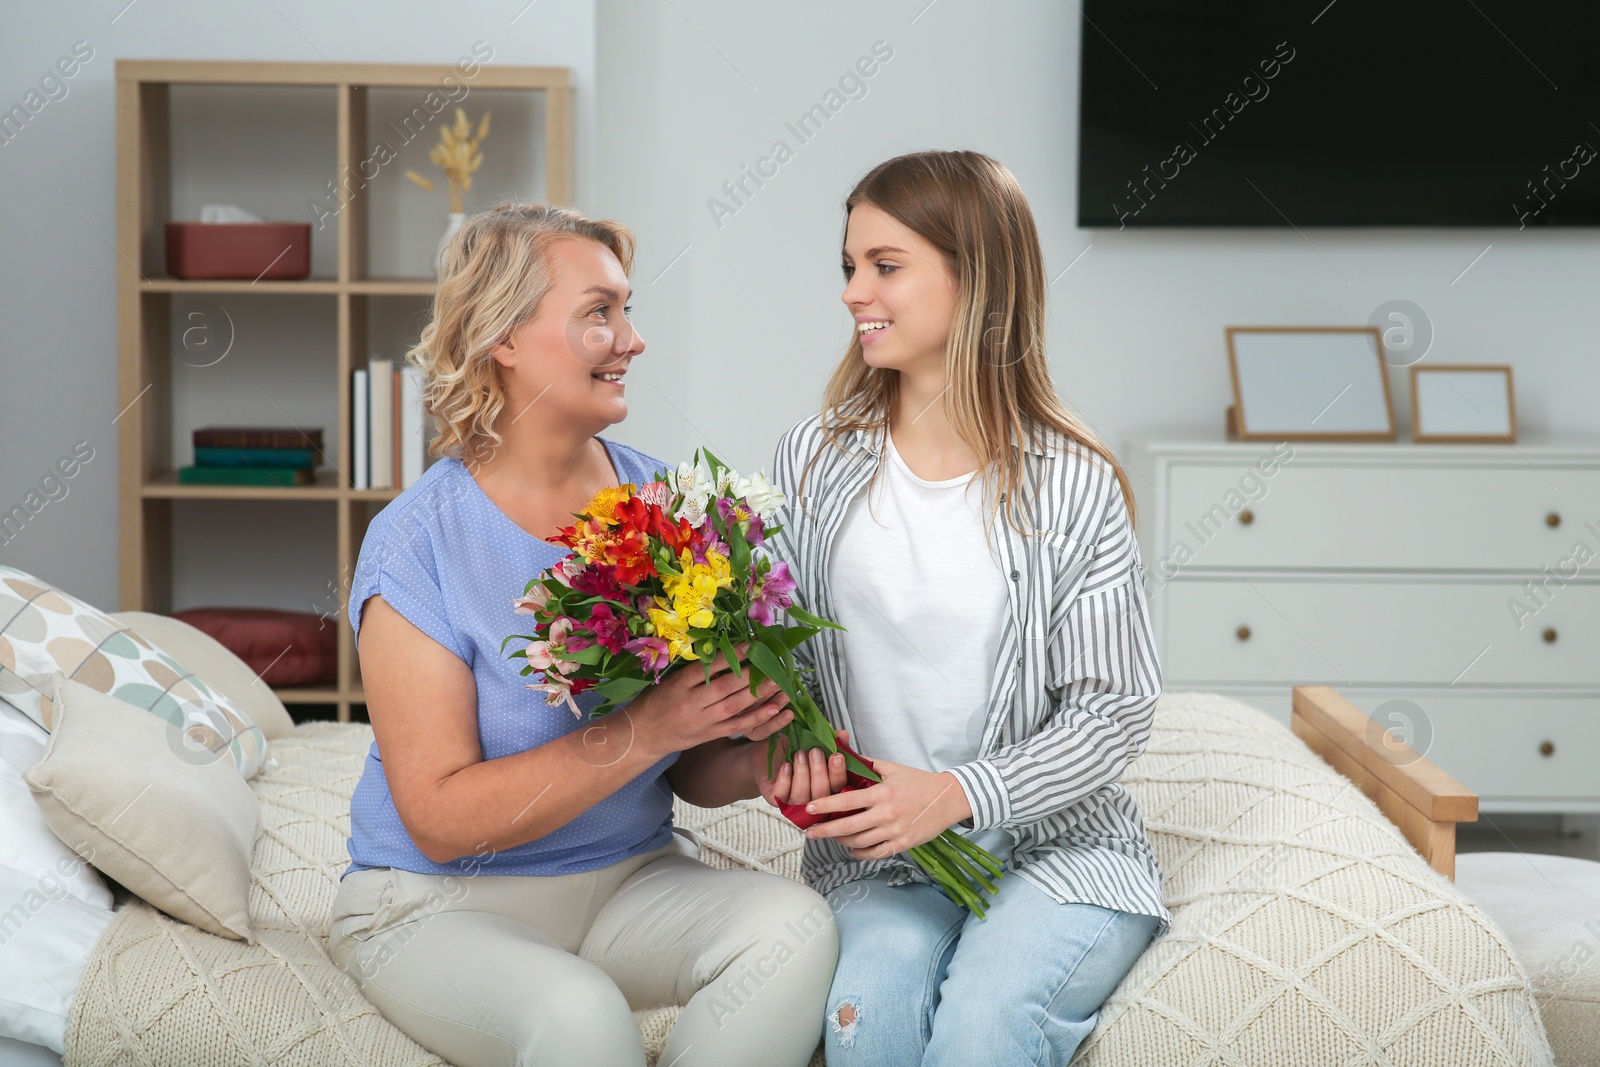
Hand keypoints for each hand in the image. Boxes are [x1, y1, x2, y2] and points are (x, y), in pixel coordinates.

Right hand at [630, 644, 789, 757]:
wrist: (642, 735)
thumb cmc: (655, 701)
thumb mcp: (668, 680)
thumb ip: (693, 669)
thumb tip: (722, 651)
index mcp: (678, 685)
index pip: (707, 668)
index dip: (730, 656)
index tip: (750, 645)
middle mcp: (691, 703)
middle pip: (724, 687)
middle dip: (751, 674)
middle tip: (772, 662)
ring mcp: (702, 721)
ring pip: (733, 706)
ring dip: (759, 693)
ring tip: (778, 681)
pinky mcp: (709, 734)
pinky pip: (736, 725)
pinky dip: (756, 717)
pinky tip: (773, 708)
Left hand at [751, 729, 849, 807]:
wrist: (765, 752)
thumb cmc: (791, 749)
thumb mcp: (811, 741)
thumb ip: (829, 740)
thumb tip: (844, 735)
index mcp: (826, 785)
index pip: (838, 786)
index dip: (838, 772)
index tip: (836, 756)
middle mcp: (812, 798)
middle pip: (822, 794)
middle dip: (820, 772)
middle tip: (815, 752)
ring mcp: (793, 801)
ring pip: (802, 797)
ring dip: (802, 774)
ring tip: (799, 754)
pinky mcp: (775, 799)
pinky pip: (781, 795)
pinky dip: (785, 780)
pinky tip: (786, 766)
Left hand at [801, 759, 972, 859]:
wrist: (948, 798)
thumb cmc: (919, 782)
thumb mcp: (893, 768)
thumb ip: (868, 765)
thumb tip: (845, 759)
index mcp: (882, 793)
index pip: (847, 800)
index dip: (825, 805)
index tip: (809, 807)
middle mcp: (887, 814)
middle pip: (848, 826)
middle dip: (825, 830)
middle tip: (810, 832)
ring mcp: (895, 831)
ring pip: (860, 842)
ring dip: (841, 841)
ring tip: (831, 837)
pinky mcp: (903, 844)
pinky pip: (876, 853)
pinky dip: (860, 853)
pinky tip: (852, 850)